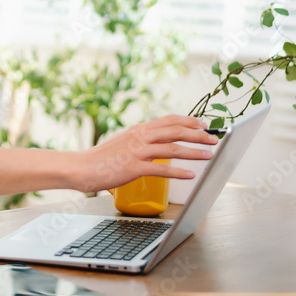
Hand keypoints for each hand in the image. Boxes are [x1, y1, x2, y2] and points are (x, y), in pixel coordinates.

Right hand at [78, 115, 217, 192]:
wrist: (81, 167)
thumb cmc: (101, 158)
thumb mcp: (123, 142)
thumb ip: (140, 140)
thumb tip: (157, 142)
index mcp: (138, 129)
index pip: (169, 120)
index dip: (189, 120)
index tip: (203, 125)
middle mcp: (140, 137)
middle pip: (176, 131)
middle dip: (198, 135)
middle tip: (214, 139)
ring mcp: (137, 152)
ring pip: (173, 149)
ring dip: (194, 152)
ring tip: (209, 155)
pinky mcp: (134, 167)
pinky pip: (162, 169)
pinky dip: (179, 172)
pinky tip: (191, 175)